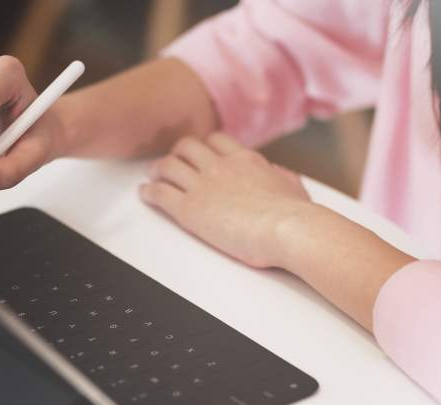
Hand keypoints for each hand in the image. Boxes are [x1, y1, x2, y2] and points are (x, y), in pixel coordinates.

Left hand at [139, 132, 314, 268]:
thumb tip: (280, 174)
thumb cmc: (296, 216)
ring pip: (168, 165)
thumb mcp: (293, 187)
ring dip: (157, 170)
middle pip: (187, 147)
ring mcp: (203, 185)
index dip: (202, 145)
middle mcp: (221, 166)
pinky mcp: (190, 209)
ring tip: (152, 177)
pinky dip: (148, 192)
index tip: (197, 152)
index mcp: (246, 160)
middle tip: (170, 164)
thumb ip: (282, 177)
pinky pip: (160, 193)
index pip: (215, 140)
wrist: (288, 228)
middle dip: (176, 154)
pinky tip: (144, 194)